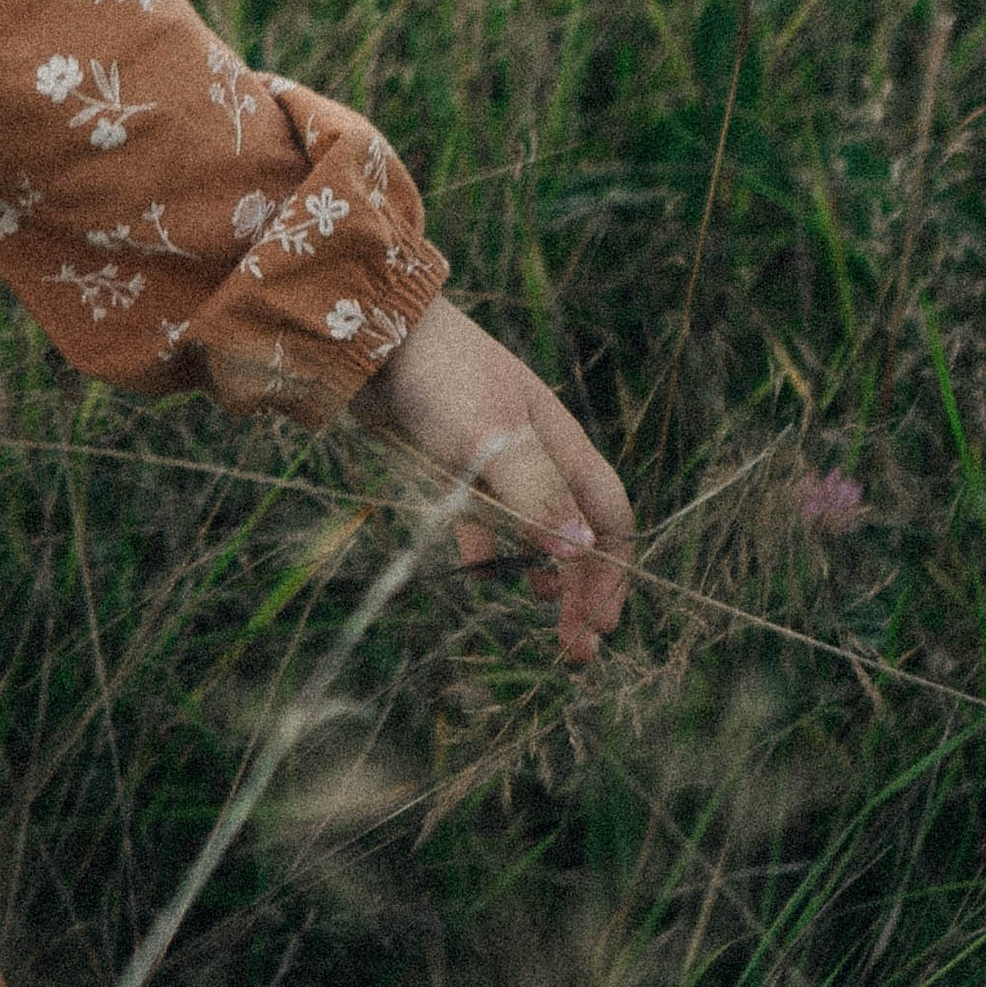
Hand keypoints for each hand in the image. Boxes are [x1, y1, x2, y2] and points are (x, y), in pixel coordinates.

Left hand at [356, 293, 632, 663]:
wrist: (373, 336)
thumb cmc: (440, 378)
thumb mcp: (493, 437)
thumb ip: (534, 493)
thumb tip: (579, 552)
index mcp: (562, 445)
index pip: (609, 518)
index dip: (612, 571)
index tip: (599, 623)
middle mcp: (537, 455)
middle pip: (575, 532)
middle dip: (582, 589)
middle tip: (575, 650)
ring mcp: (495, 460)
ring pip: (532, 528)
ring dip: (542, 572)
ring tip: (540, 609)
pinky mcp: (452, 464)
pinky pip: (482, 517)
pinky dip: (488, 547)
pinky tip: (482, 573)